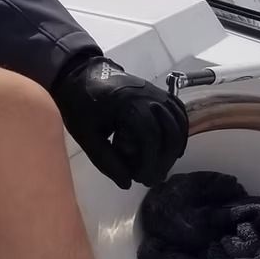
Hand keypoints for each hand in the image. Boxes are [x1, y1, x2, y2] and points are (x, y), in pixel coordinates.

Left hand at [53, 56, 188, 189]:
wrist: (80, 74)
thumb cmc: (79, 104)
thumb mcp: (86, 135)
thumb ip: (106, 160)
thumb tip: (127, 184)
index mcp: (128, 104)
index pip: (151, 137)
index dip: (150, 162)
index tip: (141, 179)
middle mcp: (148, 95)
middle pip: (170, 132)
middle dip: (164, 160)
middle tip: (152, 178)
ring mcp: (156, 91)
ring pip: (178, 123)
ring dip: (174, 148)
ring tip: (160, 166)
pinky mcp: (159, 92)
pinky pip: (178, 112)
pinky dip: (180, 131)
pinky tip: (172, 148)